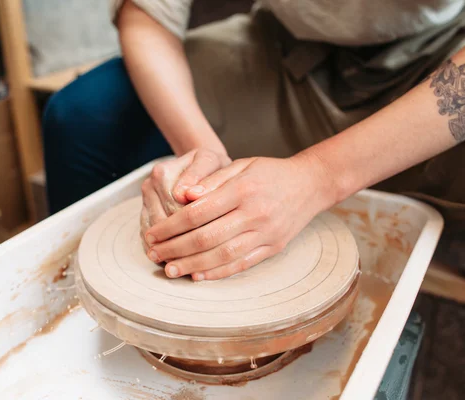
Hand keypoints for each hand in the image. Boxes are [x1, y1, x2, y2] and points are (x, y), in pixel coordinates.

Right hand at [140, 148, 230, 250]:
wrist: (199, 162)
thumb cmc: (210, 165)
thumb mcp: (211, 162)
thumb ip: (200, 174)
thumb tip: (185, 194)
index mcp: (163, 173)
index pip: (174, 209)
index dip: (192, 227)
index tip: (209, 242)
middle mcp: (149, 187)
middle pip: (162, 224)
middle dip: (180, 242)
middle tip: (201, 260)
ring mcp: (145, 201)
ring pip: (152, 233)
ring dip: (167, 250)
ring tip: (187, 265)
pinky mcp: (144, 212)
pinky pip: (147, 236)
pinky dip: (160, 250)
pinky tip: (176, 260)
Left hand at [144, 154, 338, 279]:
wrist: (311, 185)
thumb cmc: (270, 173)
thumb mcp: (241, 165)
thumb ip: (211, 180)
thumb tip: (182, 195)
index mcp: (243, 190)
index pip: (197, 212)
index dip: (170, 226)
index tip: (152, 233)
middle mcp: (255, 214)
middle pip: (206, 237)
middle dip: (175, 248)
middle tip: (153, 254)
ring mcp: (266, 234)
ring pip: (222, 255)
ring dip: (192, 265)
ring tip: (170, 270)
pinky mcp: (273, 248)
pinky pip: (242, 264)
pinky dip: (218, 273)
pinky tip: (198, 275)